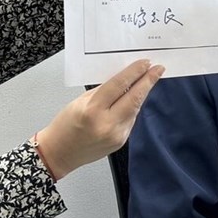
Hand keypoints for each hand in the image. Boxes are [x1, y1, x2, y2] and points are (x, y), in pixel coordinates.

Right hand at [35, 60, 164, 179]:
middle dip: (148, 81)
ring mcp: (116, 134)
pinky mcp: (121, 141)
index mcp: (92, 110)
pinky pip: (131, 119)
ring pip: (135, 108)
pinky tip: (134, 100)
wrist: (59, 153)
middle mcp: (106, 124)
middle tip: (158, 69)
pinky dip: (133, 108)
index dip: (135, 72)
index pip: (119, 86)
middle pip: (134, 98)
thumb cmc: (65, 125)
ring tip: (149, 80)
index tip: (146, 63)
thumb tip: (125, 79)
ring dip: (142, 94)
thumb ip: (104, 91)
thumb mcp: (80, 101)